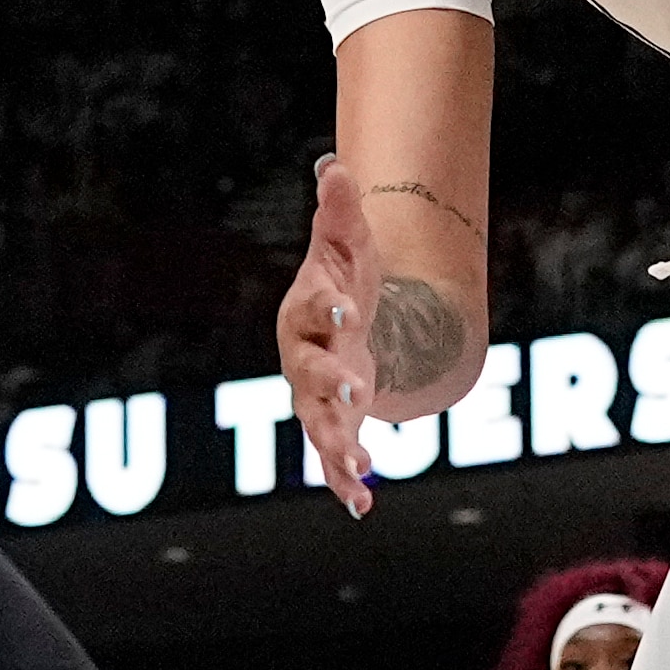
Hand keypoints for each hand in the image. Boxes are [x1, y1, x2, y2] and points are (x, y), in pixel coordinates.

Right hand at [277, 155, 379, 515]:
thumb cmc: (344, 276)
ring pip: (320, 423)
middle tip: (359, 387)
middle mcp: (306, 357)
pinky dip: (345, 481)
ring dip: (338, 444)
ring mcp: (317, 396)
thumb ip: (340, 208)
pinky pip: (334, 456)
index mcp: (310, 310)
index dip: (330, 305)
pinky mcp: (334, 425)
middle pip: (312, 371)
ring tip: (363, 464)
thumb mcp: (348, 241)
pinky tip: (363, 506)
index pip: (316, 305)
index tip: (351, 306)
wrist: (343, 317)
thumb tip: (334, 163)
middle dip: (332, 379)